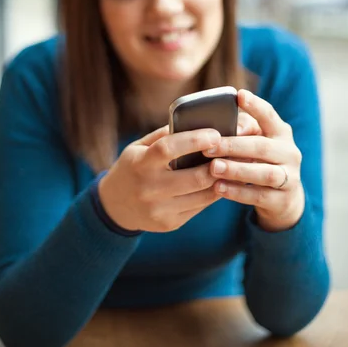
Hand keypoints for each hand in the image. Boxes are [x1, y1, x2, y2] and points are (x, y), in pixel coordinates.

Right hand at [98, 126, 222, 232]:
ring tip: (232, 165)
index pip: (169, 149)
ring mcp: (159, 210)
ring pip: (203, 195)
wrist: (114, 206)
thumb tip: (196, 122)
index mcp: (140, 164)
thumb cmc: (133, 167)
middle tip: (232, 151)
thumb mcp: (139, 147)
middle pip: (194, 177)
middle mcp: (149, 189)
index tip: (215, 133)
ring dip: (221, 179)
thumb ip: (164, 135)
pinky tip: (220, 182)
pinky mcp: (169, 224)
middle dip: (218, 164)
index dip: (195, 140)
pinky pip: (199, 207)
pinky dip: (213, 193)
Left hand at [203, 89, 304, 231]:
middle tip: (209, 147)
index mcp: (281, 132)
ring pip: (265, 173)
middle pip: (262, 147)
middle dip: (233, 146)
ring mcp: (290, 177)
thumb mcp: (255, 143)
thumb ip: (243, 131)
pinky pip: (260, 196)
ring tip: (214, 168)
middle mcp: (290, 153)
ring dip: (237, 170)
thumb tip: (227, 127)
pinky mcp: (283, 200)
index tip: (239, 95)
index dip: (255, 105)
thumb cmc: (259, 161)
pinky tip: (219, 188)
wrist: (282, 199)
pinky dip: (238, 192)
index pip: (269, 115)